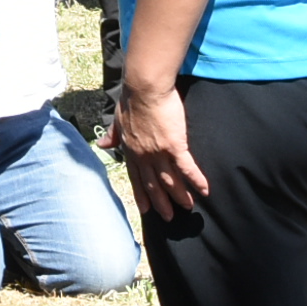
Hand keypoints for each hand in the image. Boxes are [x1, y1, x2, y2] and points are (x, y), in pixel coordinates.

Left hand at [113, 80, 209, 219]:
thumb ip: (113, 135)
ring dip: (180, 196)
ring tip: (188, 208)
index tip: (146, 210)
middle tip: (169, 217)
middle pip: (153, 185)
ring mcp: (159, 153)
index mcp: (130, 151)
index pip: (136, 178)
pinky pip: (187, 168)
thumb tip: (101, 144)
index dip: (141, 195)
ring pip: (170, 181)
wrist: (144, 88)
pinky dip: (196, 181)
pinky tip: (205, 191)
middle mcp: (143, 156)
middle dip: (161, 203)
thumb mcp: (118, 120)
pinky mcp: (175, 146)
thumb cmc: (132, 99)